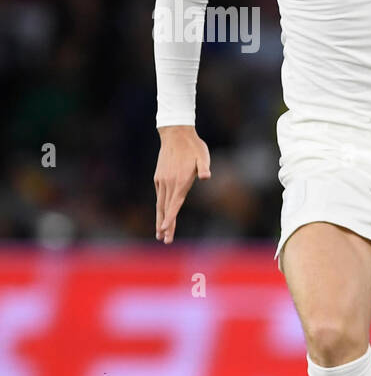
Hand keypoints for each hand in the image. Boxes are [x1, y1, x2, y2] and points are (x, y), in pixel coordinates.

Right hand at [154, 126, 210, 243]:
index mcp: (180, 181)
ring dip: (160, 219)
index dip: (170, 217)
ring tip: (159, 233)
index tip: (166, 229)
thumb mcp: (203, 155)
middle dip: (165, 225)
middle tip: (165, 240)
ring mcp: (162, 180)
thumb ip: (204, 167)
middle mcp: (168, 183)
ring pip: (160, 204)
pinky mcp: (159, 177)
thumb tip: (206, 176)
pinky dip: (160, 207)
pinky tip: (161, 214)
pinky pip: (160, 196)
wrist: (175, 134)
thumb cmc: (193, 146)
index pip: (174, 203)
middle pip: (166, 208)